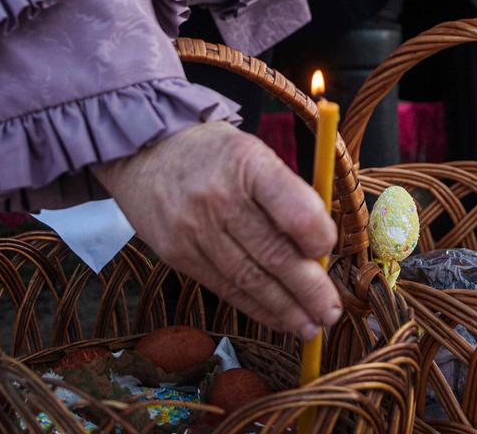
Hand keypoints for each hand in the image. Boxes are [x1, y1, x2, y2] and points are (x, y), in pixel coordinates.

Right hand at [95, 123, 339, 340]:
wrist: (145, 151)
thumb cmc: (216, 155)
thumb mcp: (255, 153)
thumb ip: (287, 195)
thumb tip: (321, 248)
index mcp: (249, 163)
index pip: (293, 208)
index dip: (317, 237)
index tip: (329, 249)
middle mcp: (219, 198)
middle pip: (273, 254)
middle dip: (309, 290)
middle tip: (331, 312)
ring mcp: (194, 230)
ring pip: (249, 281)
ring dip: (285, 310)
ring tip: (311, 326)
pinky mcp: (177, 255)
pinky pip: (224, 288)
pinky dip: (256, 308)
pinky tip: (279, 318)